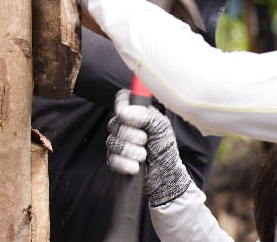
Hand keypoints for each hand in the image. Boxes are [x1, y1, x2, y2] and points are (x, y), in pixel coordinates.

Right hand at [107, 89, 191, 206]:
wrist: (164, 177)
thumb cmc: (164, 150)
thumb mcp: (161, 128)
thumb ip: (146, 116)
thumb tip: (124, 111)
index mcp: (137, 114)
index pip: (123, 99)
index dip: (122, 103)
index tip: (126, 113)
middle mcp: (125, 126)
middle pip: (115, 122)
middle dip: (131, 135)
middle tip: (144, 141)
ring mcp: (118, 143)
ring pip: (112, 142)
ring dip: (130, 151)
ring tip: (143, 156)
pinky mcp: (114, 160)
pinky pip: (111, 159)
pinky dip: (125, 164)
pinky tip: (135, 167)